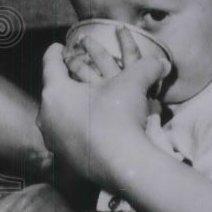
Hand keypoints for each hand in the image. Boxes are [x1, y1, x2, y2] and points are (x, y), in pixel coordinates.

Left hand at [38, 39, 168, 186]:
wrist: (123, 165)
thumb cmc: (120, 117)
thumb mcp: (134, 83)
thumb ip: (147, 66)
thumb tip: (164, 62)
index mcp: (55, 91)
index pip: (49, 63)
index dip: (55, 51)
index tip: (59, 46)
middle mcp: (47, 116)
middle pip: (52, 90)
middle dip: (64, 80)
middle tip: (74, 73)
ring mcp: (53, 140)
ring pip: (57, 114)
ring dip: (68, 105)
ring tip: (82, 101)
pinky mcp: (64, 158)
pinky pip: (65, 135)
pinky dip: (75, 127)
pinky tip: (91, 126)